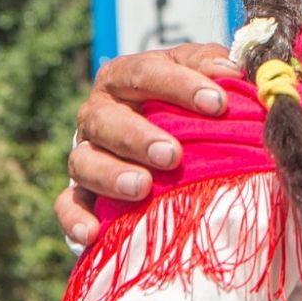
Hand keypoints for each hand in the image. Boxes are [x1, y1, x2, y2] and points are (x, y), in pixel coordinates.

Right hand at [55, 43, 238, 242]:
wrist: (158, 144)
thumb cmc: (183, 103)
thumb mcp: (198, 76)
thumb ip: (214, 66)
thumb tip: (234, 70)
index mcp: (125, 77)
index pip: (146, 72)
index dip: (180, 85)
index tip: (218, 103)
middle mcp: (98, 112)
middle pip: (106, 119)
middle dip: (138, 136)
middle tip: (172, 155)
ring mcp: (86, 152)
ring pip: (83, 161)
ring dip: (110, 175)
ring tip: (142, 188)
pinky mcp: (80, 193)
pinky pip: (67, 205)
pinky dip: (75, 219)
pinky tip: (92, 233)